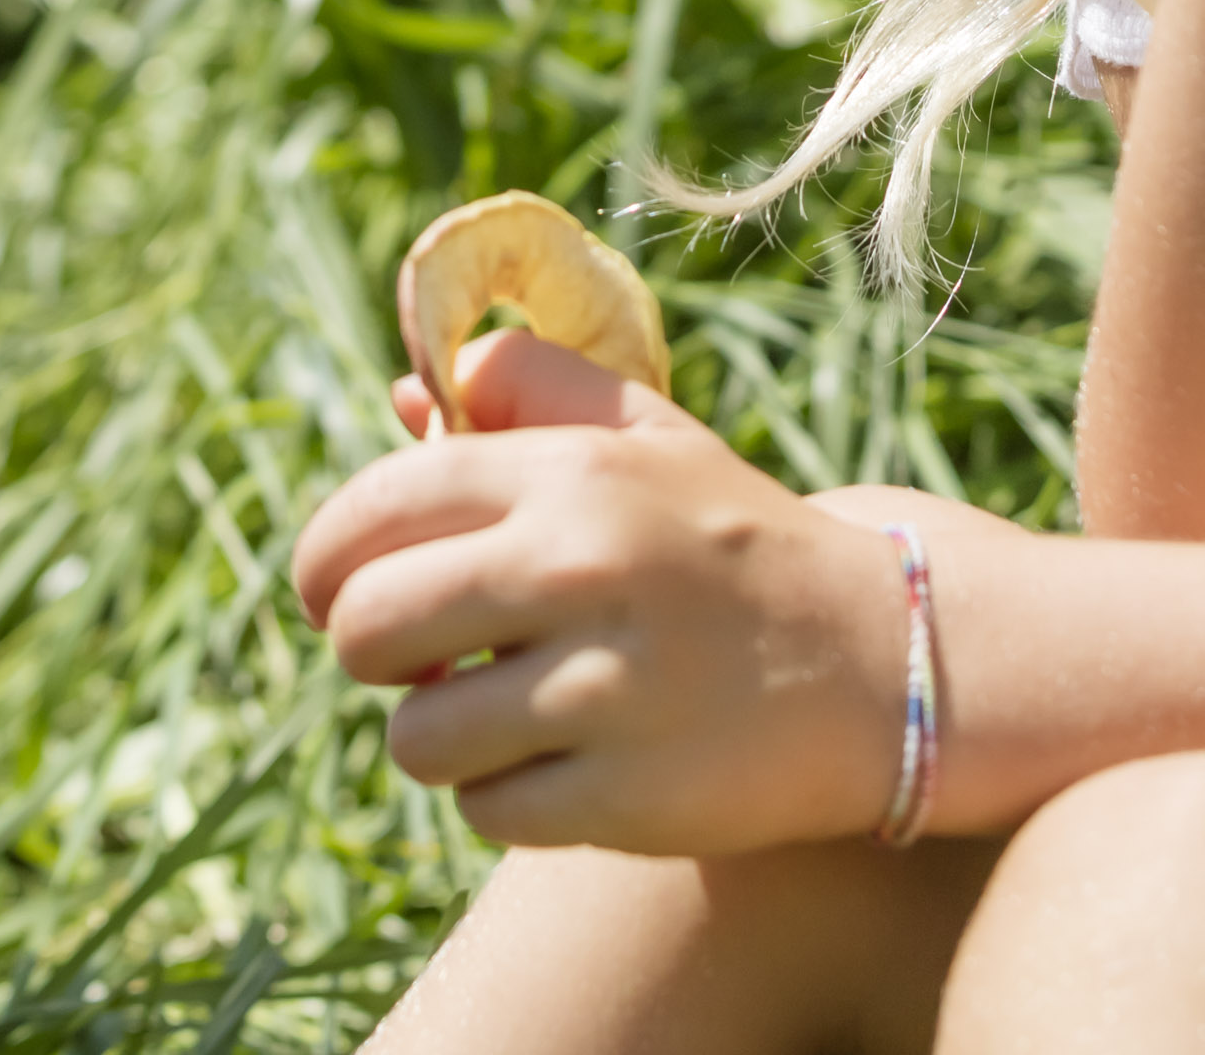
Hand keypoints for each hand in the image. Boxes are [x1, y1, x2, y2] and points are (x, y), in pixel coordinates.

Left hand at [291, 331, 929, 856]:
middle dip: (371, 657)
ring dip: (441, 742)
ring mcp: (603, 686)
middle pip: (365, 628)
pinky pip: (487, 811)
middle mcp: (578, 567)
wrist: (880, 660)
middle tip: (422, 665)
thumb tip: (410, 395)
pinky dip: (510, 801)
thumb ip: (534, 394)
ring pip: (415, 737)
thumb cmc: (733, 545)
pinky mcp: (626, 793)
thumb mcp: (648, 438)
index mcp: (568, 474)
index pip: (370, 511)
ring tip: (506, 719)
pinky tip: (567, 767)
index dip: (324, 565)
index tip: (336, 595)